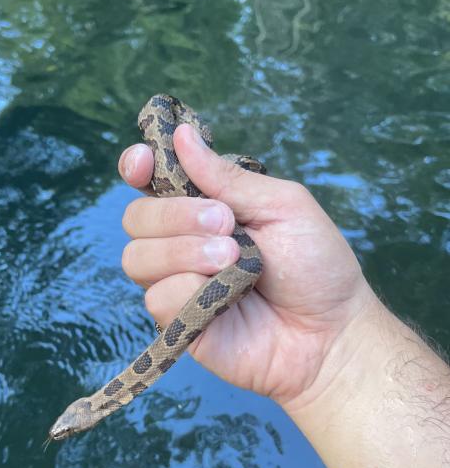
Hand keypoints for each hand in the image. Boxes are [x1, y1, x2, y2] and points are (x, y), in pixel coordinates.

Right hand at [118, 123, 375, 407]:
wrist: (330, 333)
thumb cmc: (315, 266)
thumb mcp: (282, 206)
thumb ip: (228, 178)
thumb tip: (183, 135)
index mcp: (204, 207)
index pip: (148, 182)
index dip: (137, 168)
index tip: (145, 164)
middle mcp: (182, 243)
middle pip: (136, 217)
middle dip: (175, 215)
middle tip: (227, 225)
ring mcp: (177, 284)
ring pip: (137, 257)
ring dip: (183, 252)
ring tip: (232, 260)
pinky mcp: (177, 323)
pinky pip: (157, 297)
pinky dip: (189, 291)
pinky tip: (226, 298)